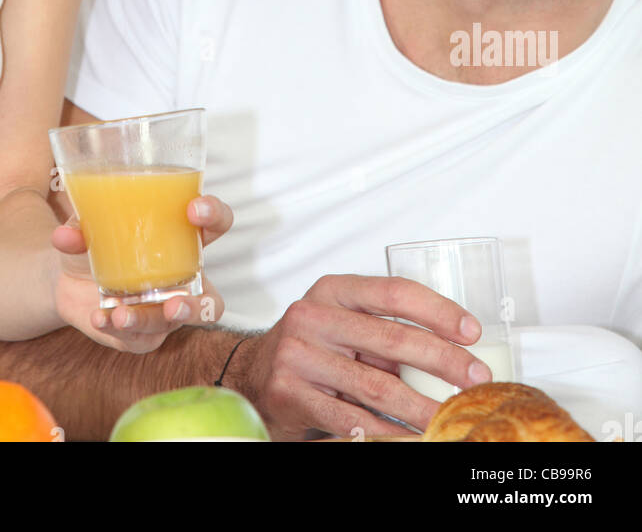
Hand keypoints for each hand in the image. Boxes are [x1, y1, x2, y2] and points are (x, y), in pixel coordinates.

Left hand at [51, 194, 231, 353]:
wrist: (68, 279)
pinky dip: (117, 329)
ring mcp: (164, 310)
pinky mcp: (143, 333)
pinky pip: (138, 338)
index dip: (214, 215)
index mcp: (183, 240)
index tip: (194, 209)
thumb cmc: (95, 242)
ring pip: (171, 326)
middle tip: (174, 304)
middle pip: (210, 299)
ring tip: (121, 315)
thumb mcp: (87, 228)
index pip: (216, 224)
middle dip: (197, 306)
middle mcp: (182, 279)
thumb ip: (79, 229)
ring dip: (148, 321)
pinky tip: (99, 317)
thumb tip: (64, 236)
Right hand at [224, 273, 489, 439]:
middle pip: (392, 339)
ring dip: (422, 408)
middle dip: (443, 362)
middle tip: (477, 379)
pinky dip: (387, 434)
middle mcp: (312, 316)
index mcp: (332, 290)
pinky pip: (352, 420)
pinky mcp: (291, 394)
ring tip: (452, 418)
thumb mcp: (341, 325)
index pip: (393, 292)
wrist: (249, 375)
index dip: (437, 310)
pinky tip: (410, 438)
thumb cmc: (311, 348)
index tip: (472, 331)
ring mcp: (298, 356)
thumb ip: (382, 333)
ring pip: (377, 388)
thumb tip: (453, 352)